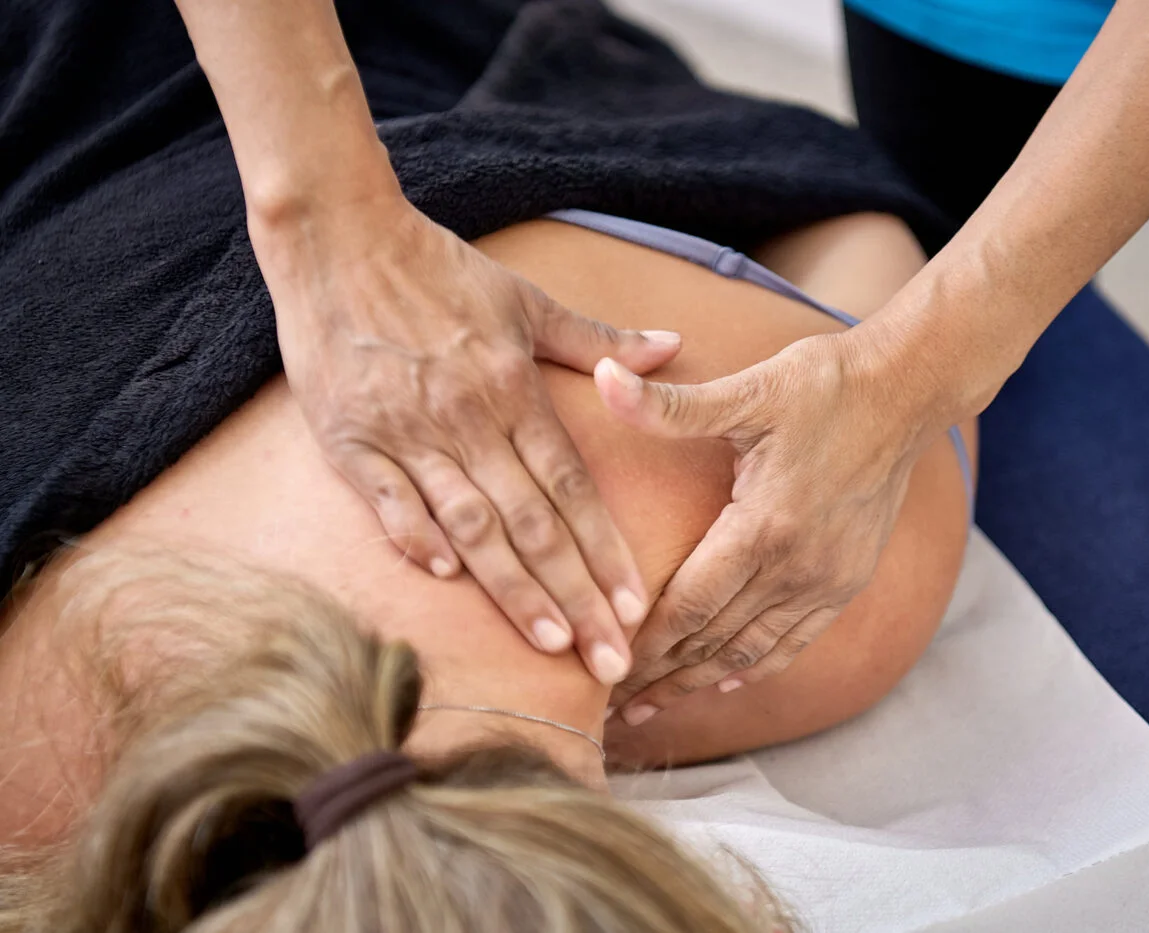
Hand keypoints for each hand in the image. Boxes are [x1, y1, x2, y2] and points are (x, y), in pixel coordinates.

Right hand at [250, 192, 680, 683]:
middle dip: (574, 596)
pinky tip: (449, 581)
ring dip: (510, 587)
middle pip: (531, 522)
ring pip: (468, 524)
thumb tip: (671, 346)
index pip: (570, 487)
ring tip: (550, 643)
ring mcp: (405, 431)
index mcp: (512, 389)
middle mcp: (466, 417)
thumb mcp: (525, 299)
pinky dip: (416, 538)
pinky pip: (387, 499)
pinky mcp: (348, 437)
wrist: (339, 237)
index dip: (604, 550)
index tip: (634, 607)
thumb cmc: (438, 270)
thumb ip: (598, 338)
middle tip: (610, 661)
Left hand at [595, 330, 941, 723]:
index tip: (602, 674)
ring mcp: (827, 579)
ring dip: (700, 682)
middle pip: (712, 641)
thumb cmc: (823, 384)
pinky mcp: (849, 579)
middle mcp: (797, 567)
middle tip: (612, 707)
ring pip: (751, 651)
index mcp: (763, 527)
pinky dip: (757, 667)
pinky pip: (796, 640)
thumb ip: (671, 404)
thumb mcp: (749, 388)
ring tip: (654, 706)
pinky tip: (726, 683)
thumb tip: (603, 376)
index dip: (643, 647)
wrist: (908, 390)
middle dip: (659, 677)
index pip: (688, 608)